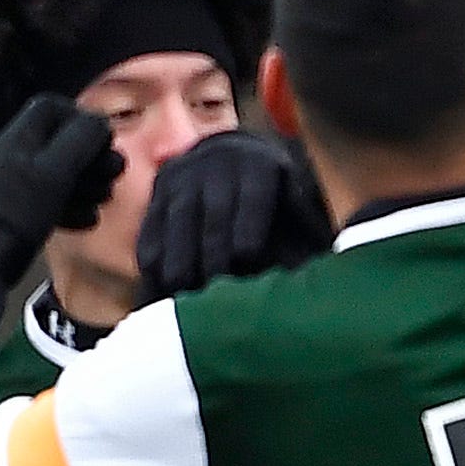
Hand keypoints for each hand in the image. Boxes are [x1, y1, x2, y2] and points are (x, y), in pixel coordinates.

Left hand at [0, 95, 122, 272]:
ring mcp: (28, 180)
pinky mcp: (33, 206)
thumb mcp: (56, 168)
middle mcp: (24, 152)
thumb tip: (100, 123)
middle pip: (68, 140)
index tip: (101, 139)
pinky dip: (77, 207)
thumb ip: (81, 139)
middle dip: (94, 159)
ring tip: (95, 203)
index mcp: (23, 134)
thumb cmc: (24, 206)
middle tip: (110, 176)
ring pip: (70, 171)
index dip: (81, 117)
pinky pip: (63, 198)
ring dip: (91, 186)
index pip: (52, 105)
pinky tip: (81, 220)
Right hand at [137, 130, 328, 299]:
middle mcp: (215, 164)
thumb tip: (314, 278)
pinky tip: (157, 298)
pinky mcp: (158, 194)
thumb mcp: (296, 207)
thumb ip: (303, 237)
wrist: (234, 160)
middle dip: (211, 256)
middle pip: (210, 213)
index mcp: (258, 165)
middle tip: (215, 297)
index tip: (247, 257)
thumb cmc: (278, 201)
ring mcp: (182, 177)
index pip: (253, 194)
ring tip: (183, 306)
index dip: (249, 224)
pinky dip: (153, 267)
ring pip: (174, 224)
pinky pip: (150, 232)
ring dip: (177, 267)